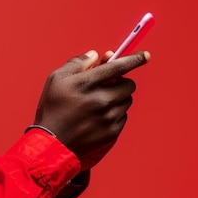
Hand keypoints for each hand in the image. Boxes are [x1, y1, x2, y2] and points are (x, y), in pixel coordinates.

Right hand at [33, 50, 150, 168]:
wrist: (52, 143)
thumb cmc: (53, 107)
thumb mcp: (56, 78)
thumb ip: (78, 63)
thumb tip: (96, 55)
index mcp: (87, 83)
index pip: (118, 67)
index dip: (134, 59)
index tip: (146, 55)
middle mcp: (101, 100)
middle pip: (129, 84)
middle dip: (121, 81)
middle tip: (108, 84)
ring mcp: (108, 117)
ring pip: (127, 100)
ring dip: (118, 97)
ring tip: (99, 103)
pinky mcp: (112, 132)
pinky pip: (123, 116)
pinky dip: (115, 113)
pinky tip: (98, 117)